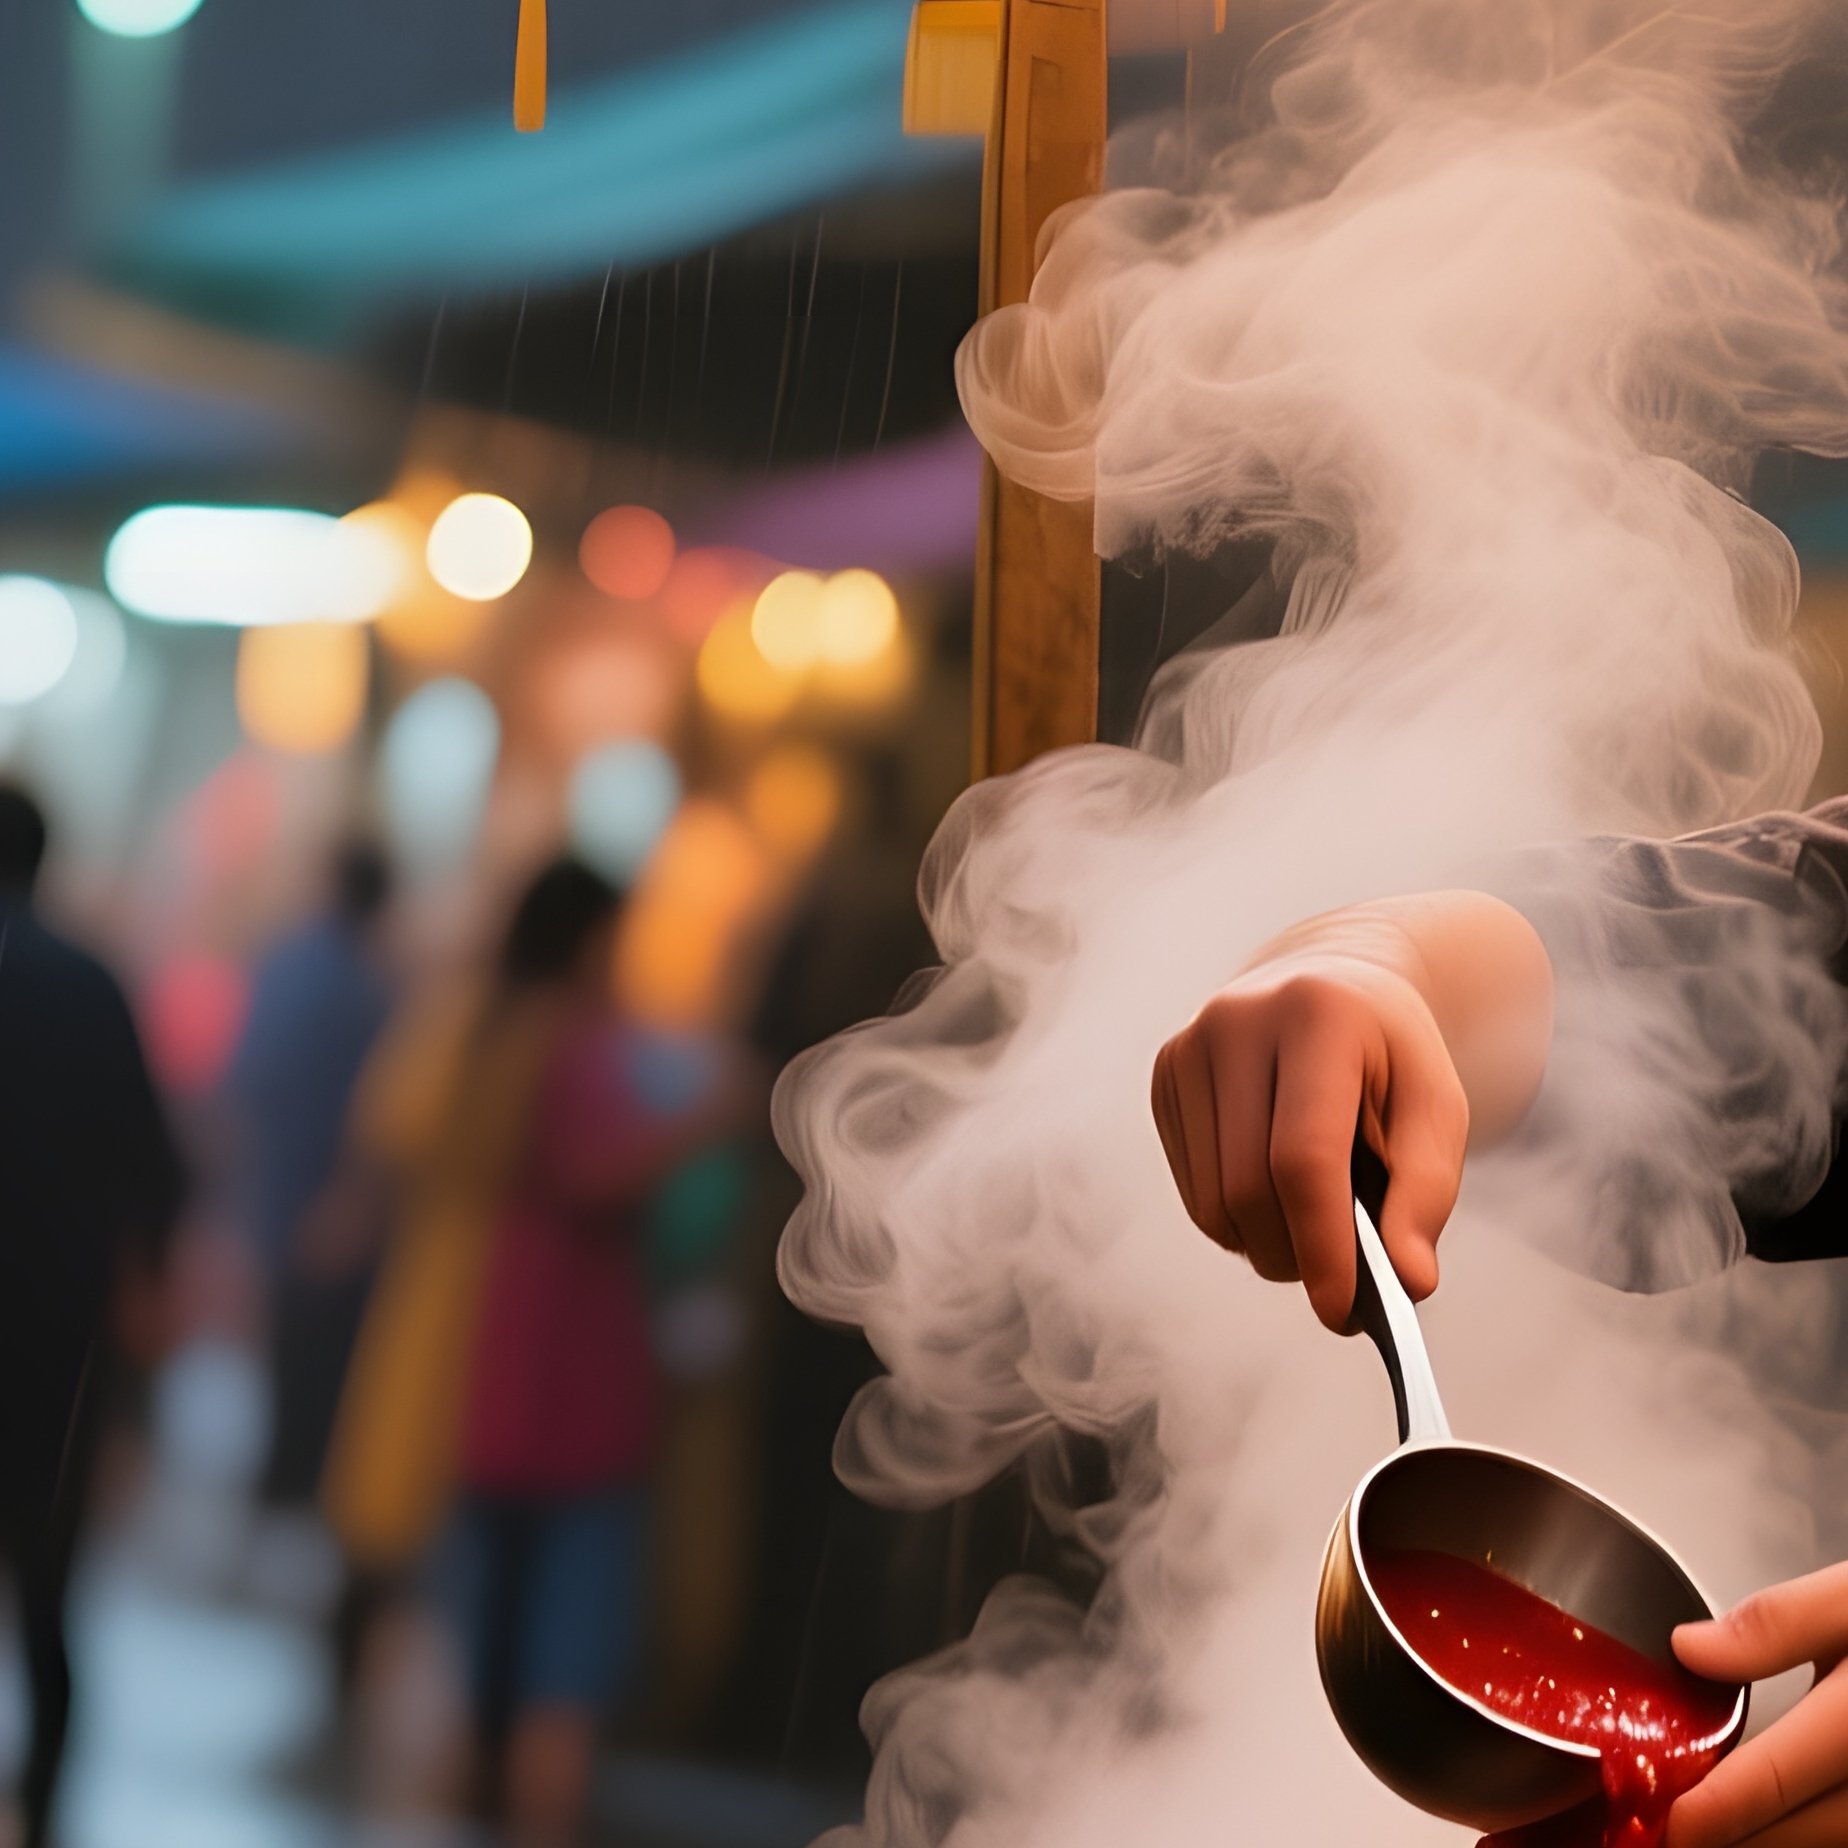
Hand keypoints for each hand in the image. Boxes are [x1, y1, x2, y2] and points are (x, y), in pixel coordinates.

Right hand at [1150, 892, 1551, 1329]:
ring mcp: (1189, 1046)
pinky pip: (1192, 1191)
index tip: (1341, 1311)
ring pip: (1212, 1201)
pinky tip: (1276, 1198)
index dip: (1322, 1244)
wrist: (1332, 980)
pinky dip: (1236, 1222)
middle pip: (1247, 1188)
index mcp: (1316, 1014)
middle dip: (1293, 1257)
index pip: (1303, 1156)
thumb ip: (1427, 1190)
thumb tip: (1409, 1280)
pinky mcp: (1165, 1076)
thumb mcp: (1436, 1106)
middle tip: (1337, 1287)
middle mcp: (1236, 1020)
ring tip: (1312, 1233)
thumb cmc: (1390, 1055)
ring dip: (1263, 1246)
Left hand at [1668, 1564, 1847, 1846]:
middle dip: (1744, 1835)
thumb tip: (1691, 1648)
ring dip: (1784, 1840)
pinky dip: (1822, 1831)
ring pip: (1841, 1839)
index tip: (1673, 1824)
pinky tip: (1786, 1821)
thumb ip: (1779, 1623)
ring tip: (1725, 1832)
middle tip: (1681, 1834)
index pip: (1780, 1776)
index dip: (1720, 1809)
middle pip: (1811, 1826)